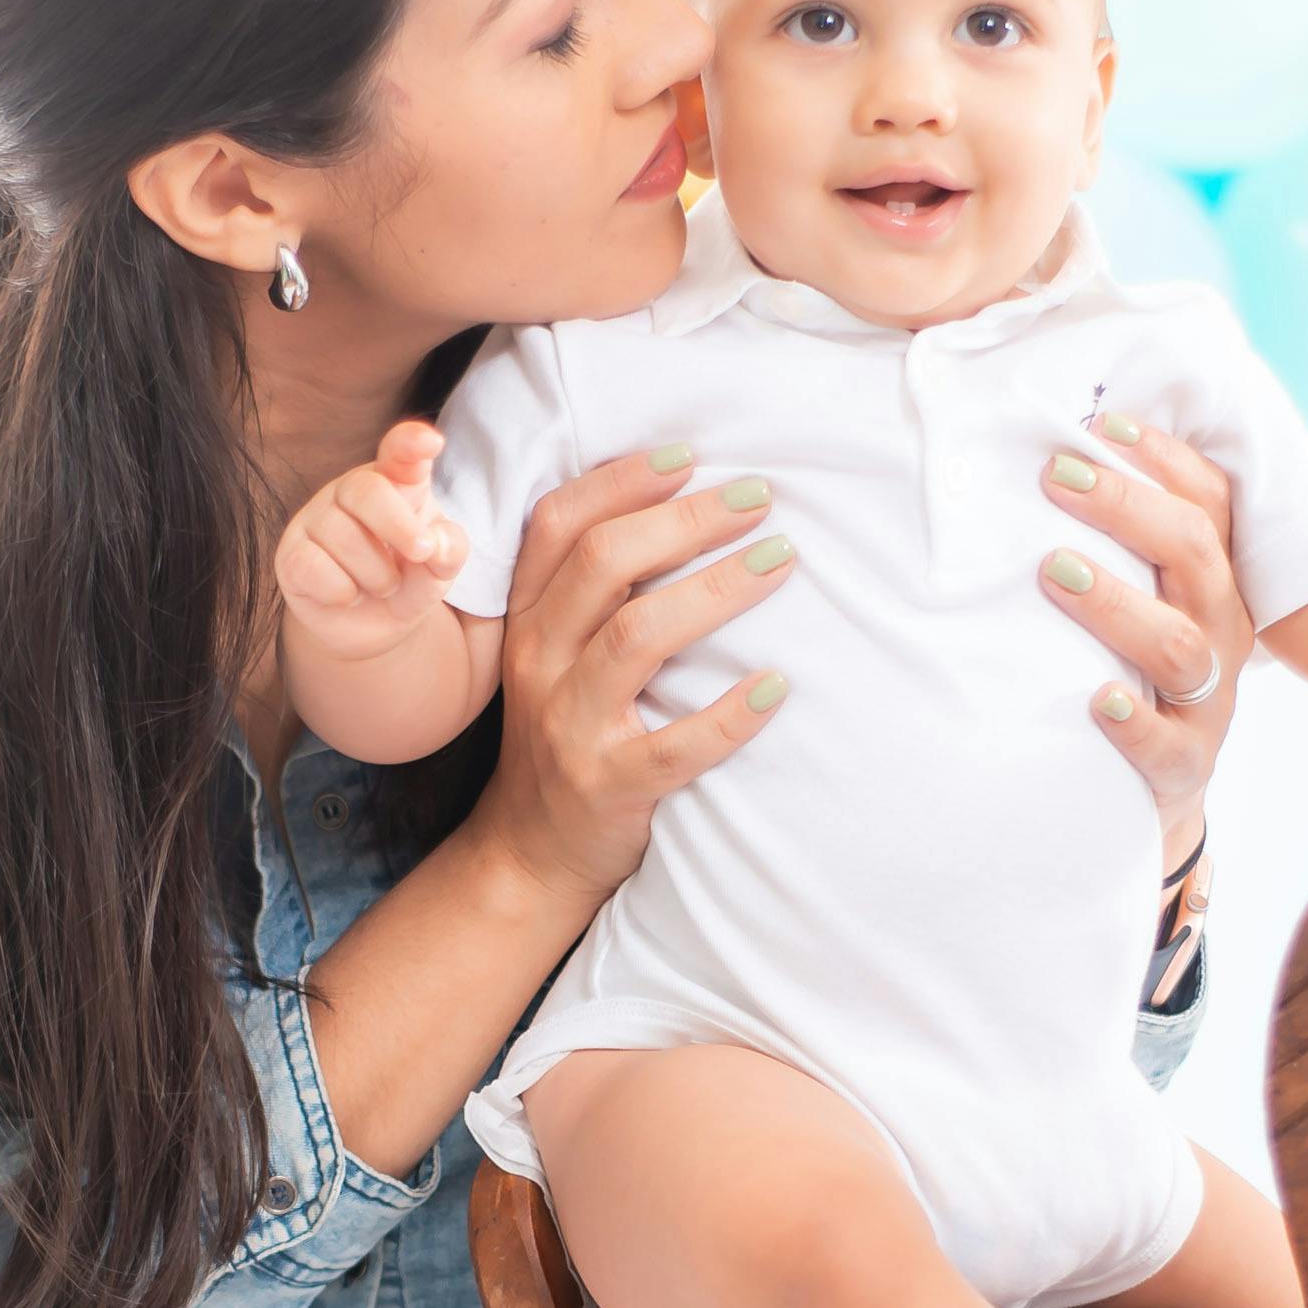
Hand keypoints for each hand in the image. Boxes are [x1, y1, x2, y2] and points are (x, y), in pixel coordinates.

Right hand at [273, 419, 468, 655]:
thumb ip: (449, 550)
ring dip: (377, 575)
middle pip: (366, 490)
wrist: (372, 626)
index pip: (398, 452)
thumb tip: (434, 544)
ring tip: (384, 586)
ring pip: (343, 538)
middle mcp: (350, 492)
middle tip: (421, 553)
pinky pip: (312, 567)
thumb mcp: (439, 568)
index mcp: (394, 482)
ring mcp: (315, 520)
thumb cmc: (408, 580)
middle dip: (399, 526)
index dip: (410, 444)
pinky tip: (349, 596)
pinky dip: (342, 592)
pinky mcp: (291, 555)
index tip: (430, 443)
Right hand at [481, 447, 795, 912]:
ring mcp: (570, 725)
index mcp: (528, 620)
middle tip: (758, 499)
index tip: (689, 455)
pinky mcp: (609, 785)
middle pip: (604, 564)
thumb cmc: (565, 736)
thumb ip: (593, 595)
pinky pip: (676, 746)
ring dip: (716, 590)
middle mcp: (540, 662)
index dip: (621, 480)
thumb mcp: (556, 656)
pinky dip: (731, 714)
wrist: (531, 853)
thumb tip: (682, 513)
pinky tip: (777, 686)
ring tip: (779, 561)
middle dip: (686, 519)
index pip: (559, 526)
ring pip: (637, 636)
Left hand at [1036, 416, 1254, 852]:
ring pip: (1177, 644)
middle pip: (1193, 553)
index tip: (1100, 424)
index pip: (1208, 503)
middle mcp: (1222, 630)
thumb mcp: (1143, 599)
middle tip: (1058, 477)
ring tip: (1054, 570)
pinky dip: (1133, 722)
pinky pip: (1166, 744)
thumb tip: (1061, 450)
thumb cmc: (1133, 670)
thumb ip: (1121, 540)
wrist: (1151, 791)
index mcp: (1215, 581)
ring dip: (1115, 602)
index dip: (1161, 459)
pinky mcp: (1183, 764)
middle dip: (1126, 508)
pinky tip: (1097, 700)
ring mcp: (1208, 700)